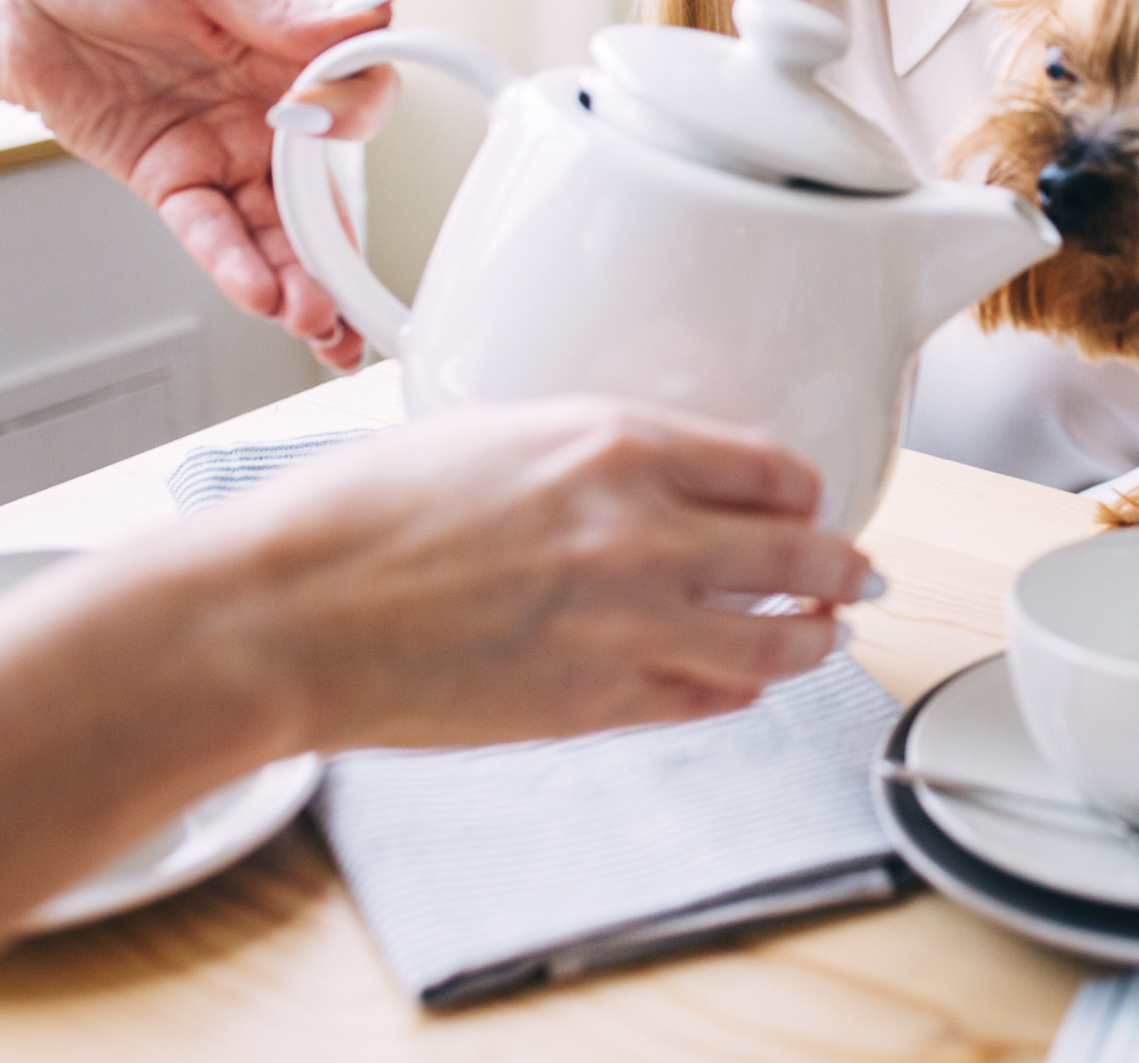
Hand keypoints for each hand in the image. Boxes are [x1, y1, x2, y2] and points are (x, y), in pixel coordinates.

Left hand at [0, 0, 397, 367]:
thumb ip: (281, 9)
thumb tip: (369, 19)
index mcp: (289, 52)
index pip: (355, 98)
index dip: (354, 117)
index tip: (331, 124)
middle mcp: (267, 110)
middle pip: (325, 189)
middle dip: (343, 250)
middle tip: (355, 298)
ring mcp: (221, 151)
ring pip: (275, 228)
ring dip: (300, 278)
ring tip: (315, 322)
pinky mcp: (169, 180)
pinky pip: (208, 230)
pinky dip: (233, 262)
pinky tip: (258, 294)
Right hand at [193, 399, 870, 751]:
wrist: (283, 612)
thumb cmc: (355, 517)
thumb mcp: (492, 432)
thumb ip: (589, 453)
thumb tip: (648, 474)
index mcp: (618, 445)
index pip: (772, 468)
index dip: (804, 492)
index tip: (807, 502)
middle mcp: (643, 533)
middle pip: (801, 555)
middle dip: (840, 568)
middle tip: (855, 575)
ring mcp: (628, 626)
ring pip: (776, 642)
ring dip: (813, 640)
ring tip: (824, 638)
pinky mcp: (596, 705)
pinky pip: (706, 700)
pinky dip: (736, 691)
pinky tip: (738, 684)